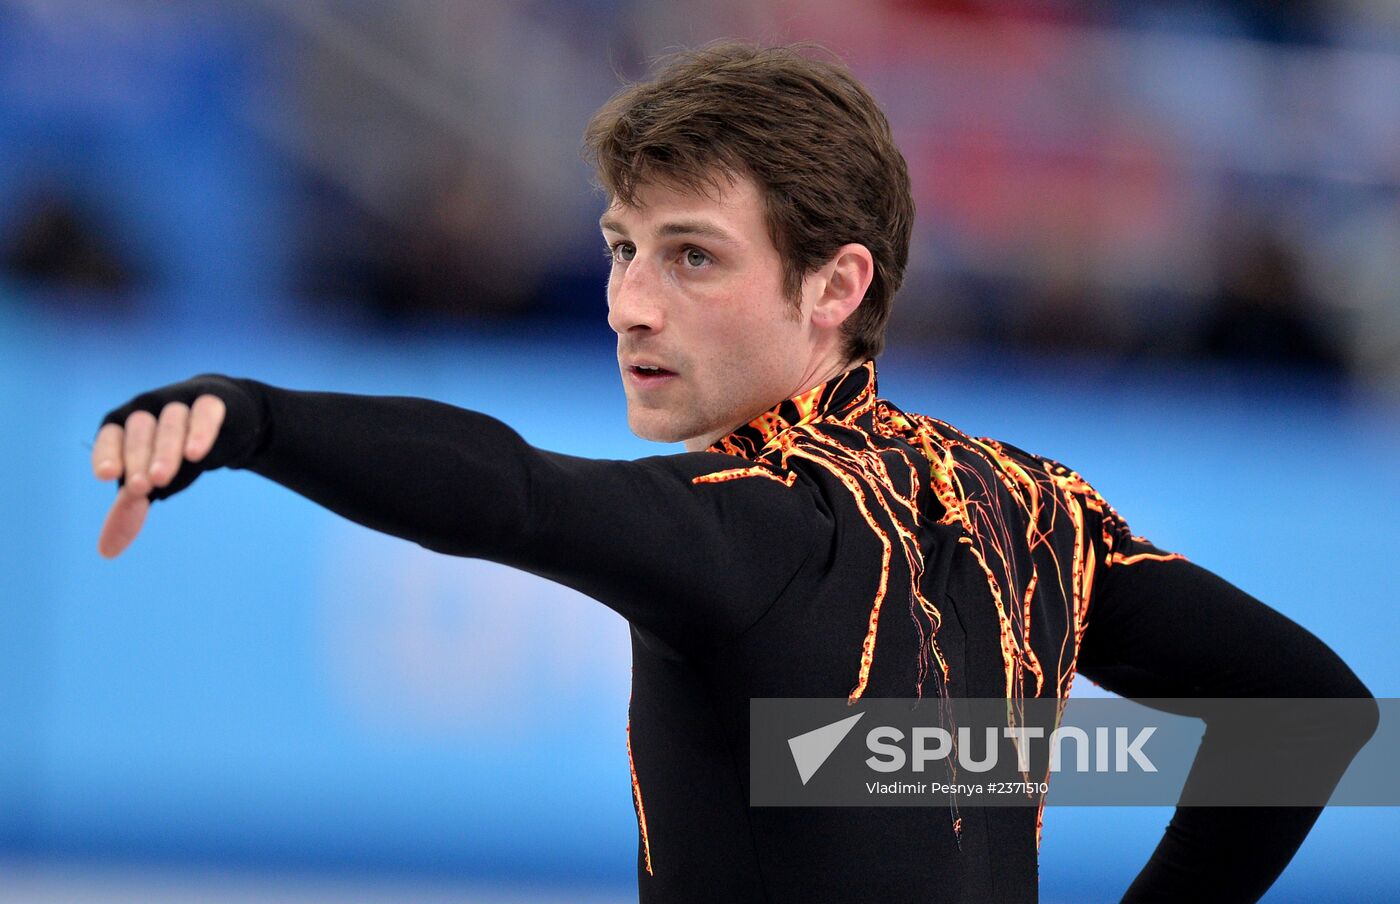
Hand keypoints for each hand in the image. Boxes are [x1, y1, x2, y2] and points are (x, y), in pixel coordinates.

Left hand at [92, 394, 225, 557]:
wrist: (226, 421)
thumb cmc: (178, 453)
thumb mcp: (153, 480)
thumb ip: (131, 509)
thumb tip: (106, 552)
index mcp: (127, 426)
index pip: (111, 435)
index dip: (108, 453)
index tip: (108, 475)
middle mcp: (150, 410)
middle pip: (140, 430)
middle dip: (139, 458)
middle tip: (142, 487)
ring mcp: (181, 402)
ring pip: (171, 421)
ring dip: (165, 449)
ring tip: (163, 479)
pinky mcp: (213, 401)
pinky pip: (205, 411)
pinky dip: (200, 430)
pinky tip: (195, 454)